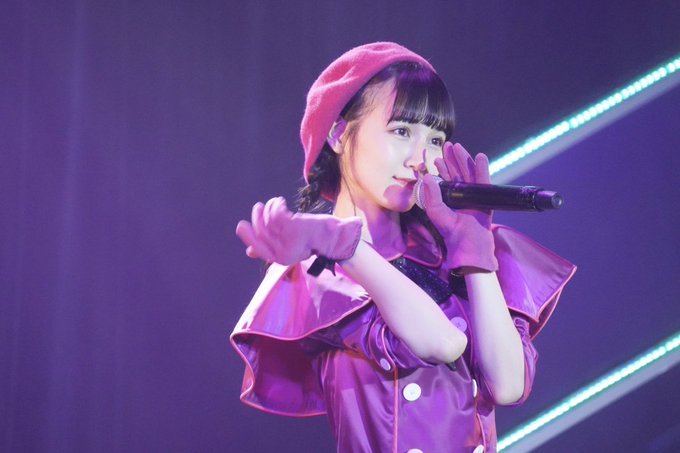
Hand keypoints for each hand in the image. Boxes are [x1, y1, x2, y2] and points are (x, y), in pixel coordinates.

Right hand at [235, 197, 361, 265]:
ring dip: (268, 208)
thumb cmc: (313, 240)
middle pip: (261, 233)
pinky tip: (280, 201)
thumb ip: (270, 250)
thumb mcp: (290, 247)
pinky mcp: (294, 228)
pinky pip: (276, 214)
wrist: (335, 237)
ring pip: (268, 221)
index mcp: (280, 259)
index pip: (258, 249)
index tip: (241, 225)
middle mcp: (283, 253)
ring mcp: (289, 241)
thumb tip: (249, 253)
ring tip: (274, 202)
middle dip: (256, 218)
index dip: (248, 237)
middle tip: (258, 207)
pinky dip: (275, 205)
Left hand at [420, 142, 497, 272]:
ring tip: (458, 147)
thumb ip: (431, 195)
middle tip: (448, 145)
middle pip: (458, 173)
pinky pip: (484, 180)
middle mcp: (461, 196)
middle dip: (452, 159)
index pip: (445, 180)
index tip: (437, 158)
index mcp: (449, 199)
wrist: (469, 244)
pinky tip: (480, 156)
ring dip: (464, 159)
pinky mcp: (485, 198)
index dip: (441, 168)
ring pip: (469, 173)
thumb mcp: (436, 212)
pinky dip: (482, 168)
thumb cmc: (451, 231)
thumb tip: (426, 177)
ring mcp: (474, 196)